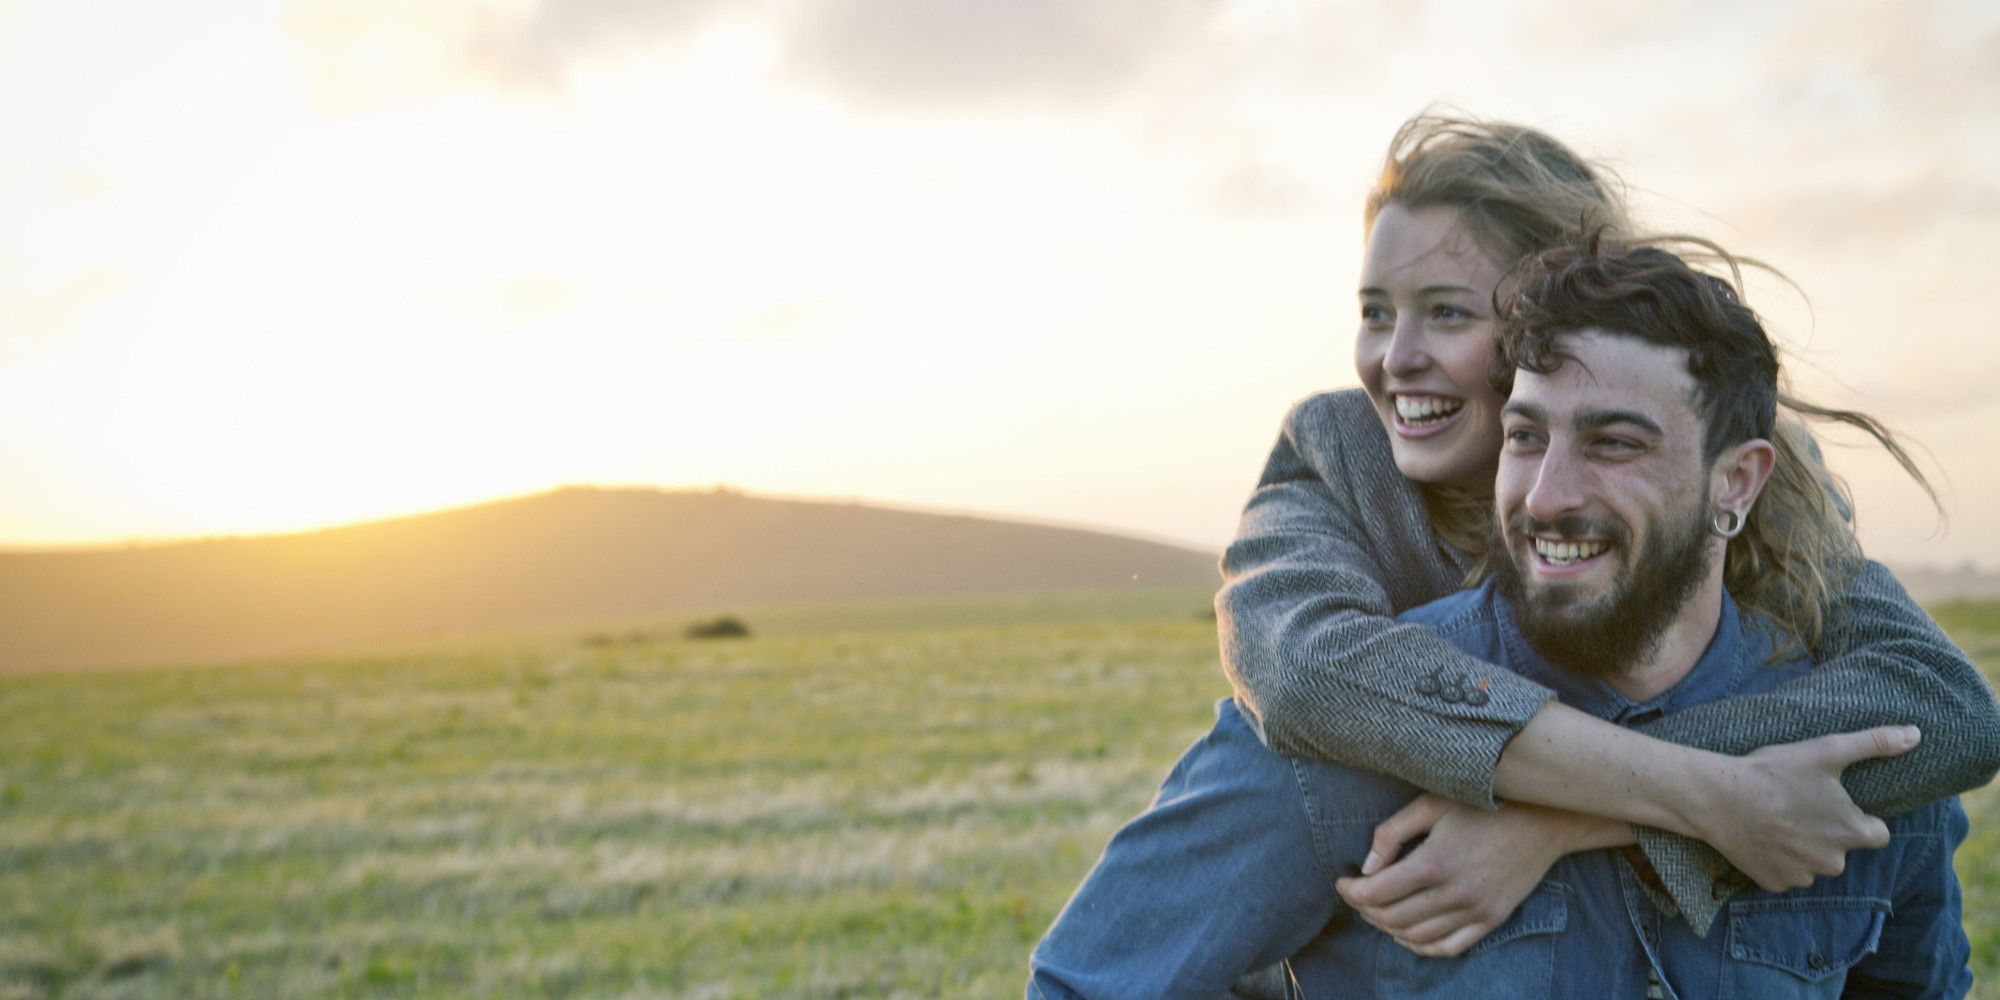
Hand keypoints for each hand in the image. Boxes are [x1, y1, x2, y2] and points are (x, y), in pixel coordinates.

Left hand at [1335, 794, 1624, 957]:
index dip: (1350, 891)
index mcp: (1434, 863)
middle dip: (1364, 910)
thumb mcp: (1432, 804)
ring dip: (1388, 929)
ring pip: (1416, 937)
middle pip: (1392, 918)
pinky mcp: (1492, 920)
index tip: (1341, 881)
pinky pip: (1448, 948)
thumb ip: (1392, 833)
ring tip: (1377, 911)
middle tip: (1356, 895)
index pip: (1376, 893)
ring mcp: (1475, 911)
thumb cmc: (1484, 804)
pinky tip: (1407, 932)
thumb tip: (1366, 866)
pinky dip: (1421, 946)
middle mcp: (1454, 894)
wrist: (1544, 819)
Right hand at [1683, 726, 1918, 890]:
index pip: (1878, 834)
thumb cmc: (1773, 773)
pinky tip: (1762, 837)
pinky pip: (1786, 874)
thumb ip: (1873, 743)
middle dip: (1827, 833)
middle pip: (1841, 850)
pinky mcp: (1774, 884)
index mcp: (1852, 833)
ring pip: (1813, 863)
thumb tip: (1915, 734)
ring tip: (1777, 820)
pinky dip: (1778, 860)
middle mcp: (1833, 863)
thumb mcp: (1826, 751)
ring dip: (1802, 848)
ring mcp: (1802, 876)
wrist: (1716, 798)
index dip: (1860, 818)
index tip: (1836, 805)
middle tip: (1798, 807)